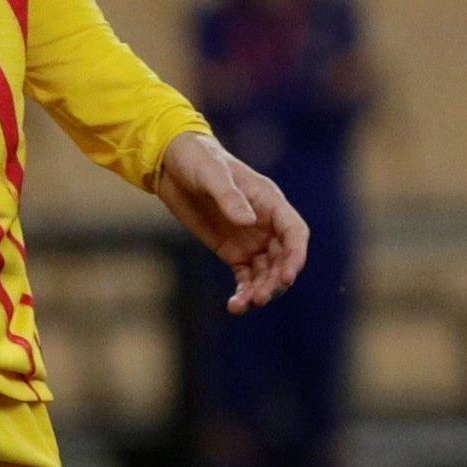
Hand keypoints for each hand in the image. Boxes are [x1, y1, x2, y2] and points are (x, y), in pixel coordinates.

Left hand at [157, 131, 308, 313]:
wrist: (171, 162)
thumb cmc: (198, 159)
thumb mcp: (211, 174)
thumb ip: (229, 196)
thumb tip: (248, 222)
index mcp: (270, 202)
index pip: (294, 233)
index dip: (295, 256)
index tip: (286, 275)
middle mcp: (265, 224)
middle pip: (282, 259)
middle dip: (275, 280)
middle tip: (259, 296)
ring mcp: (251, 240)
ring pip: (265, 272)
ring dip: (260, 290)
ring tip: (244, 305)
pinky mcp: (232, 251)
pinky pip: (245, 276)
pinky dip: (243, 291)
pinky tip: (235, 306)